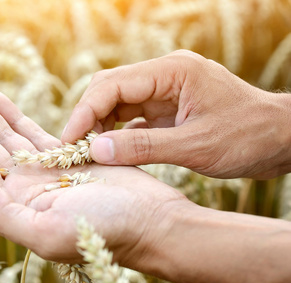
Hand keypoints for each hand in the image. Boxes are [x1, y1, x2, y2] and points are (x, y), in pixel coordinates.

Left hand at [0, 69, 186, 264]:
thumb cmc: (108, 232)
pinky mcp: (63, 156)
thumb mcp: (51, 234)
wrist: (150, 221)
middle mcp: (21, 186)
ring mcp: (40, 170)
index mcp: (13, 204)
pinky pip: (29, 130)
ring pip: (0, 132)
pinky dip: (11, 113)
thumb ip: (6, 216)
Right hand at [61, 50, 290, 178]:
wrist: (280, 139)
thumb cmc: (248, 137)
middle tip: (74, 149)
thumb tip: (96, 150)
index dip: (85, 112)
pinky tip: (108, 151)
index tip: (69, 140)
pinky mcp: (165, 109)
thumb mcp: (195, 146)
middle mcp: (164, 76)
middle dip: (88, 117)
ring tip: (88, 153)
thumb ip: (143, 148)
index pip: (113, 84)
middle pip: (109, 89)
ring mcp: (164, 92)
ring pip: (116, 103)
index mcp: (172, 72)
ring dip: (99, 127)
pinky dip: (116, 133)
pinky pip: (130, 117)